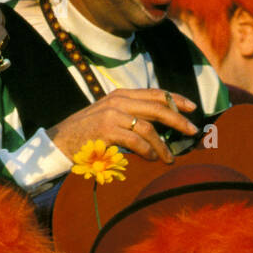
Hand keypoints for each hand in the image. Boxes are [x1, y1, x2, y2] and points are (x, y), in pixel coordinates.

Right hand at [48, 88, 199, 163]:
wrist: (59, 141)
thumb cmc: (87, 134)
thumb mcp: (109, 117)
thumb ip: (130, 117)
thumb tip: (158, 128)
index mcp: (120, 95)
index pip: (155, 93)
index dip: (175, 99)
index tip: (192, 108)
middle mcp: (118, 101)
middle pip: (157, 107)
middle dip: (178, 120)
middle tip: (193, 131)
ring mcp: (112, 115)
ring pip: (149, 127)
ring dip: (163, 145)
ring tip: (169, 158)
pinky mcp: (107, 131)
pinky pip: (136, 142)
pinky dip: (148, 151)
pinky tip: (153, 159)